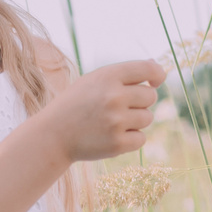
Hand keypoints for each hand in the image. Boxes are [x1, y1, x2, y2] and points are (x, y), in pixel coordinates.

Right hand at [43, 58, 166, 163]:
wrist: (53, 135)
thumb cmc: (76, 104)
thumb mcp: (93, 81)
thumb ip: (124, 74)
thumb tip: (156, 68)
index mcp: (108, 76)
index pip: (149, 69)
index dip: (158, 74)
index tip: (155, 82)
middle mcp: (114, 97)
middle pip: (151, 96)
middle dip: (140, 102)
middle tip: (121, 107)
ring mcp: (116, 121)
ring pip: (147, 118)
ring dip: (135, 121)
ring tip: (113, 122)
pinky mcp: (117, 144)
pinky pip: (141, 138)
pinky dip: (131, 139)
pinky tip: (112, 136)